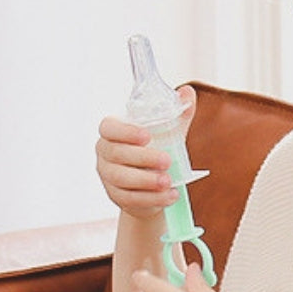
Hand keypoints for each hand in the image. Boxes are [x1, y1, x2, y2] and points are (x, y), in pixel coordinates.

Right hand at [96, 84, 195, 218]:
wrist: (154, 187)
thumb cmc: (157, 151)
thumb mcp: (169, 133)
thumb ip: (177, 114)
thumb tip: (187, 92)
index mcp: (113, 132)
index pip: (108, 127)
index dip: (125, 131)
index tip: (147, 136)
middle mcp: (105, 153)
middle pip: (116, 154)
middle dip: (143, 158)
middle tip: (167, 160)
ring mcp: (108, 176)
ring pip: (121, 179)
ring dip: (146, 181)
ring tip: (169, 182)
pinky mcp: (116, 197)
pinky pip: (130, 199)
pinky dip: (152, 198)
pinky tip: (170, 196)